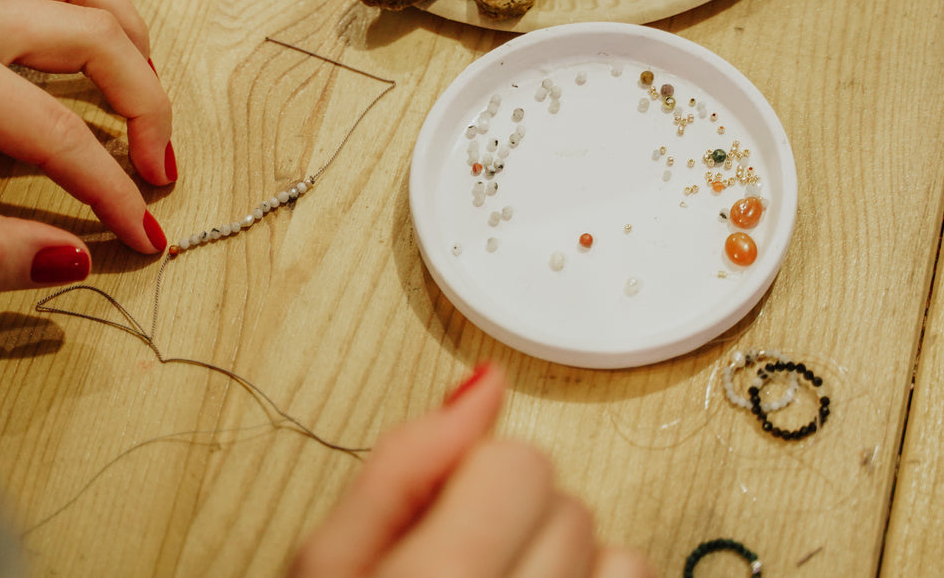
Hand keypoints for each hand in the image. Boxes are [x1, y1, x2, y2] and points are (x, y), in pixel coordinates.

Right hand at [291, 363, 653, 577]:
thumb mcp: (326, 566)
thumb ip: (398, 468)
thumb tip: (484, 384)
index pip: (518, 463)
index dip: (471, 479)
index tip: (440, 515)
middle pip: (568, 502)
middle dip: (514, 520)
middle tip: (462, 559)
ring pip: (618, 550)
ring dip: (564, 560)